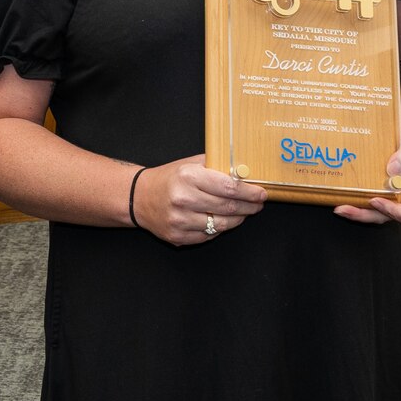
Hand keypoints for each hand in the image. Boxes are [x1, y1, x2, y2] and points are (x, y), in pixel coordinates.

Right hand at [131, 154, 266, 246]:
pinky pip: (209, 236)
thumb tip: (245, 170)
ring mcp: (180, 220)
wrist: (139, 197)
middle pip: (228, 207)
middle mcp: (183, 199)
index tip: (261, 193)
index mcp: (188, 177)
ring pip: (221, 225)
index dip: (249, 192)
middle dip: (249, 206)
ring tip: (244, 212)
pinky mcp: (178, 236)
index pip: (228, 187)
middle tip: (258, 204)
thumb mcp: (190, 164)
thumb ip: (216, 165)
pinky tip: (222, 220)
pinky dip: (220, 229)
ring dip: (238, 219)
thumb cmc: (169, 179)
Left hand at [335, 115, 400, 226]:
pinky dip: (353, 198)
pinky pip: (365, 197)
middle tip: (344, 208)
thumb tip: (392, 171)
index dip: (393, 212)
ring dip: (356, 211)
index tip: (376, 199)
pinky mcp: (375, 184)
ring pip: (373, 211)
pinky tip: (339, 194)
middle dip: (364, 215)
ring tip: (338, 207)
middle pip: (385, 216)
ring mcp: (388, 191)